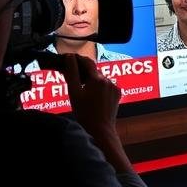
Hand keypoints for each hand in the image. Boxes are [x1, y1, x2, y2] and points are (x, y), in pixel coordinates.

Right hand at [62, 53, 131, 172]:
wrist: (101, 129)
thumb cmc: (85, 113)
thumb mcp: (74, 93)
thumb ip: (71, 73)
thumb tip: (70, 57)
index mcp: (97, 79)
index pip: (87, 62)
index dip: (78, 59)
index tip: (69, 58)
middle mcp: (108, 80)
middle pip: (93, 71)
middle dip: (83, 72)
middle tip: (72, 77)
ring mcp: (114, 87)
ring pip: (100, 79)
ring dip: (91, 81)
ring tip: (82, 90)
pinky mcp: (117, 94)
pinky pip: (106, 87)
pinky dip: (99, 88)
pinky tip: (92, 96)